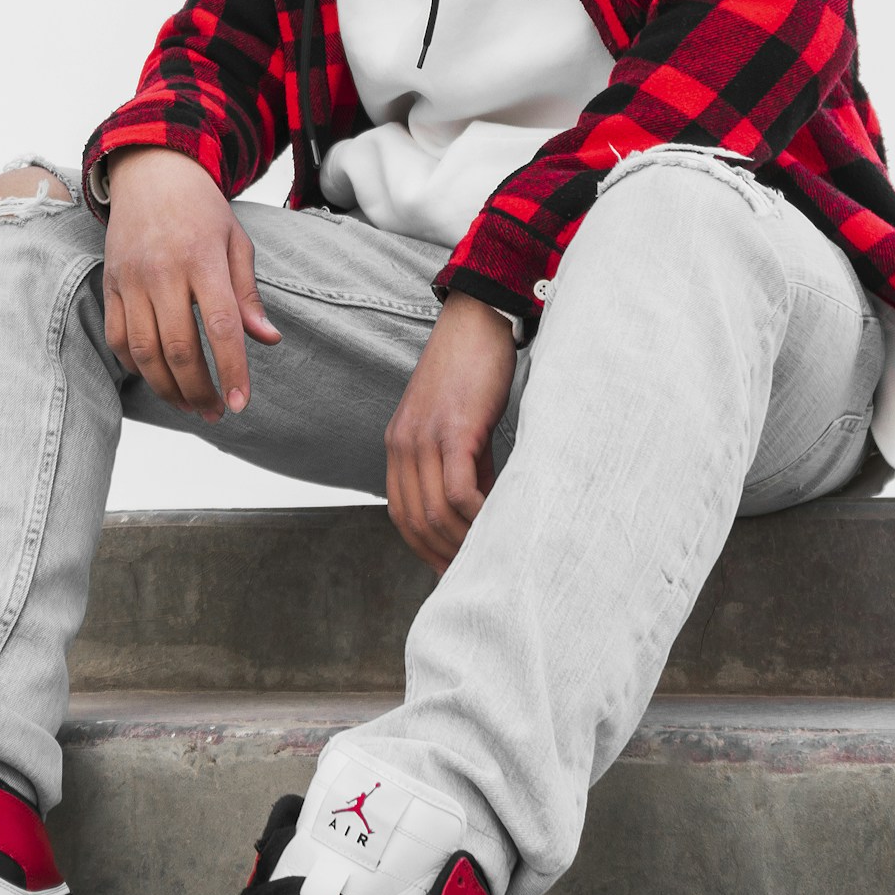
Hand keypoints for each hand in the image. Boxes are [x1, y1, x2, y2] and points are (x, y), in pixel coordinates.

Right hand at [101, 150, 280, 419]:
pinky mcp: (110, 283)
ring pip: (144, 350)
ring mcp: (131, 279)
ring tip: (189, 405)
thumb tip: (268, 339)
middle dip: (198, 390)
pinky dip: (135, 366)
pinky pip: (117, 338)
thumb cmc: (201, 209)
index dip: (231, 369)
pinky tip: (157, 377)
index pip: (220, 326)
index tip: (241, 402)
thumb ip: (248, 294)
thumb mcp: (236, 242)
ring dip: (167, 388)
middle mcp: (163, 271)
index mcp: (202, 259)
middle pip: (178, 347)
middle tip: (216, 411)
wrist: (150, 171)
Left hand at [386, 294, 516, 574]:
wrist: (478, 319)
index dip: (424, 549)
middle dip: (442, 555)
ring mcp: (424, 437)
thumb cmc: (474, 371)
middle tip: (473, 574)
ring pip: (435, 512)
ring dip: (462, 541)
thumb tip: (475, 515)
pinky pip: (458, 490)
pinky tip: (495, 525)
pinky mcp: (453, 429)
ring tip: (490, 556)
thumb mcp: (460, 427)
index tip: (451, 570)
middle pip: (414, 521)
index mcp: (398, 446)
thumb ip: (462, 468)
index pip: (401, 515)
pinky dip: (475, 516)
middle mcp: (402, 444)